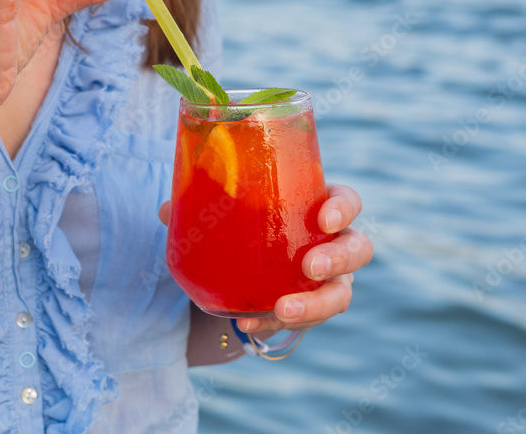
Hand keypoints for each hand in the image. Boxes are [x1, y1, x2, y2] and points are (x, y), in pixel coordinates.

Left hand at [157, 183, 372, 333]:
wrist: (245, 264)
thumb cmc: (246, 223)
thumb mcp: (229, 210)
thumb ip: (202, 205)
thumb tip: (167, 209)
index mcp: (319, 207)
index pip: (348, 202)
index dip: (343, 209)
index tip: (324, 218)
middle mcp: (334, 244)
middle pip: (357, 250)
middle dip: (338, 259)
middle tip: (311, 266)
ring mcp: (328, 280)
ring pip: (340, 294)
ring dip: (316, 304)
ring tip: (283, 310)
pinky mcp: (310, 309)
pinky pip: (304, 322)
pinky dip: (275, 324)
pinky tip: (248, 324)